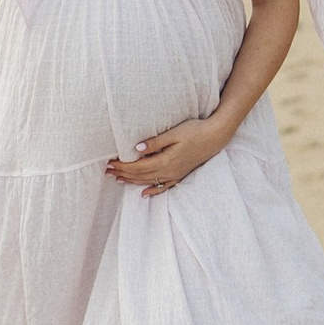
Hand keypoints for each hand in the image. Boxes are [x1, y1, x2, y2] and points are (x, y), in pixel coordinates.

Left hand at [106, 117, 225, 196]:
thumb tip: (136, 149)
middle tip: (107, 172)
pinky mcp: (181, 174)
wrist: (216, 136)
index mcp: (165, 161)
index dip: (122, 166)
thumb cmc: (195, 131)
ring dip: (133, 181)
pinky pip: (164, 186)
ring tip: (118, 179)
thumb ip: (155, 143)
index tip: (109, 164)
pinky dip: (152, 191)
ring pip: (149, 181)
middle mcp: (169, 171)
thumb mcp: (174, 133)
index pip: (138, 167)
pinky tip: (144, 193)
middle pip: (141, 175)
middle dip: (123, 173)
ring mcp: (175, 174)